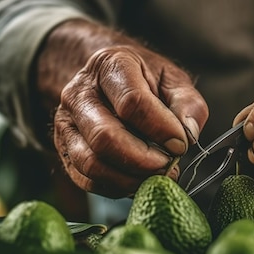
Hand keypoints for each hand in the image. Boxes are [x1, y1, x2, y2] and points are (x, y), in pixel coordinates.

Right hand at [41, 21, 207, 197]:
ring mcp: (66, 123)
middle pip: (105, 137)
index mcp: (109, 65)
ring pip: (91, 163)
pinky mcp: (64, 149)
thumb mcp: (171, 78)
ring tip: (156, 177)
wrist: (104, 79)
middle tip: (169, 166)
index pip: (131, 102)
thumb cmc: (142, 79)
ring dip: (130, 179)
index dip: (160, 129)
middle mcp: (79, 93)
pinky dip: (116, 188)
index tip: (181, 144)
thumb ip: (187, 102)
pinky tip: (137, 181)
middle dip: (143, 160)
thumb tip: (190, 133)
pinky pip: (86, 179)